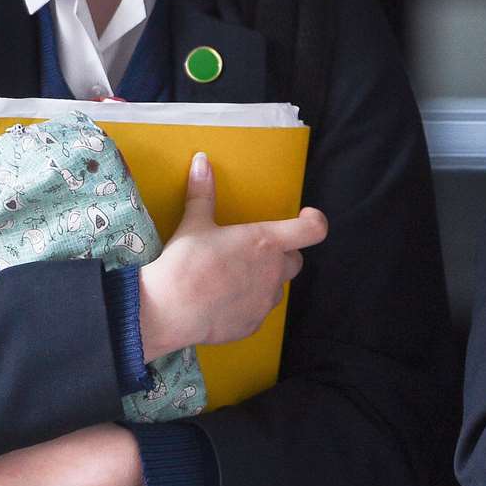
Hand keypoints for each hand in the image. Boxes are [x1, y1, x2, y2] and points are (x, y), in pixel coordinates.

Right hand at [138, 151, 328, 360]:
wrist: (171, 310)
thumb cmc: (185, 263)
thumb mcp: (194, 223)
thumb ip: (203, 192)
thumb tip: (201, 160)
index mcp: (266, 242)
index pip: (313, 230)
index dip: (314, 221)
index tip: (305, 217)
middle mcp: (274, 272)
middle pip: (295, 260)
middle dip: (281, 255)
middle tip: (254, 251)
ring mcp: (265, 301)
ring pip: (277, 288)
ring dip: (265, 280)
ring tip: (234, 276)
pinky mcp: (254, 324)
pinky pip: (259, 310)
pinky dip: (248, 303)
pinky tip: (222, 299)